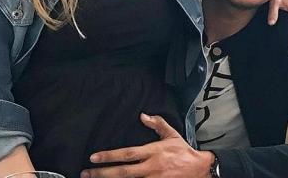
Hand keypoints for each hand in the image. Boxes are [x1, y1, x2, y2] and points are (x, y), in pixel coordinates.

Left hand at [81, 114, 213, 177]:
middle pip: (123, 172)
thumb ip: (157, 124)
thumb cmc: (183, 152)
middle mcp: (151, 168)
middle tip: (86, 173)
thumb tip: (143, 115)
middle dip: (103, 173)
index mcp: (153, 152)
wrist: (200, 170)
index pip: (127, 154)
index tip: (94, 157)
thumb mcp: (171, 134)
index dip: (110, 156)